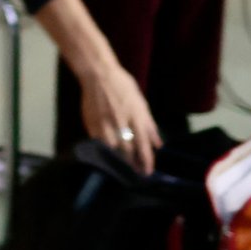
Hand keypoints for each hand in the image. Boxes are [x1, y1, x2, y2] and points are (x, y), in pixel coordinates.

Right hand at [79, 60, 162, 175]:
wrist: (98, 75)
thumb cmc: (123, 86)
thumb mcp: (141, 103)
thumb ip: (150, 125)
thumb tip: (158, 144)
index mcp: (136, 117)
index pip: (143, 145)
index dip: (147, 161)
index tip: (148, 172)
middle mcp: (121, 123)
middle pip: (128, 152)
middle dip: (133, 166)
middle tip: (136, 174)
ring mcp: (105, 125)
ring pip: (113, 151)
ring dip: (119, 162)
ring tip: (123, 169)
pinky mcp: (92, 125)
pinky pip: (99, 144)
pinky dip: (106, 152)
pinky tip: (109, 157)